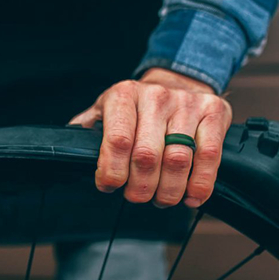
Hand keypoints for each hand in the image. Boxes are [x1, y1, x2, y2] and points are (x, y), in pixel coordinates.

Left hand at [70, 68, 231, 207]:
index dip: (113, 172)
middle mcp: (155, 96)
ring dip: (168, 191)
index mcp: (124, 95)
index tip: (110, 186)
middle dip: (140, 189)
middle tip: (137, 197)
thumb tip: (64, 150)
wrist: (178, 80)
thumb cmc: (137, 106)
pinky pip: (209, 156)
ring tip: (161, 198)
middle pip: (147, 157)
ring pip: (178, 160)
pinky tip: (190, 197)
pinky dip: (200, 185)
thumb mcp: (105, 109)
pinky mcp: (215, 112)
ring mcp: (187, 103)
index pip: (118, 141)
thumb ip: (85, 130)